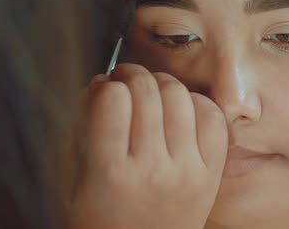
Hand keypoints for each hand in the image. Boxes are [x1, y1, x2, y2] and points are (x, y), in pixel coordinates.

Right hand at [70, 64, 227, 228]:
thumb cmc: (101, 222)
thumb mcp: (75, 182)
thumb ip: (83, 131)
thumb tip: (102, 82)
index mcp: (110, 173)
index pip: (111, 99)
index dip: (104, 85)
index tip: (102, 89)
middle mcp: (152, 170)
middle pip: (147, 90)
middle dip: (131, 74)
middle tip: (125, 80)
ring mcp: (187, 171)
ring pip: (180, 95)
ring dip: (161, 82)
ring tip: (151, 92)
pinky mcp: (211, 175)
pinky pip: (212, 117)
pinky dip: (196, 102)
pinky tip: (181, 107)